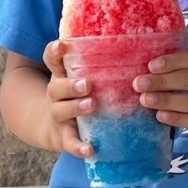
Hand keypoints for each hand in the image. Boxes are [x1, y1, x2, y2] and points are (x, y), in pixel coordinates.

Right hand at [42, 40, 94, 158]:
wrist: (56, 127)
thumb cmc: (80, 93)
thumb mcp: (83, 75)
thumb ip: (99, 61)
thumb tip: (136, 39)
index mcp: (62, 75)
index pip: (52, 60)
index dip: (55, 52)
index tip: (62, 45)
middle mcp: (56, 95)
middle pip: (56, 87)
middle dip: (71, 85)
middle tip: (87, 84)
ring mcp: (59, 116)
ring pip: (61, 111)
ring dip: (76, 108)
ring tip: (91, 105)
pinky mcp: (64, 137)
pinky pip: (70, 142)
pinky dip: (79, 147)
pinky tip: (90, 149)